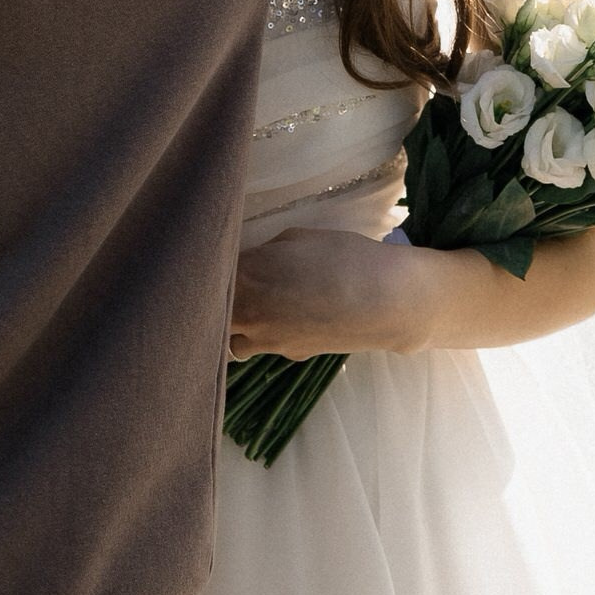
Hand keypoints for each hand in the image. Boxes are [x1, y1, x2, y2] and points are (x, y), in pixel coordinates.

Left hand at [228, 228, 437, 359]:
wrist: (389, 302)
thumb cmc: (345, 258)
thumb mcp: (297, 239)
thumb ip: (264, 253)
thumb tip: (250, 262)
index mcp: (247, 277)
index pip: (206, 278)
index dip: (207, 268)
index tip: (211, 257)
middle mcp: (250, 314)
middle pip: (209, 313)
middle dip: (212, 299)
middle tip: (225, 282)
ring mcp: (268, 340)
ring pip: (230, 338)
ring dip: (233, 323)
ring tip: (251, 303)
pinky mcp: (291, 354)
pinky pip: (260, 347)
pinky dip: (260, 335)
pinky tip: (280, 317)